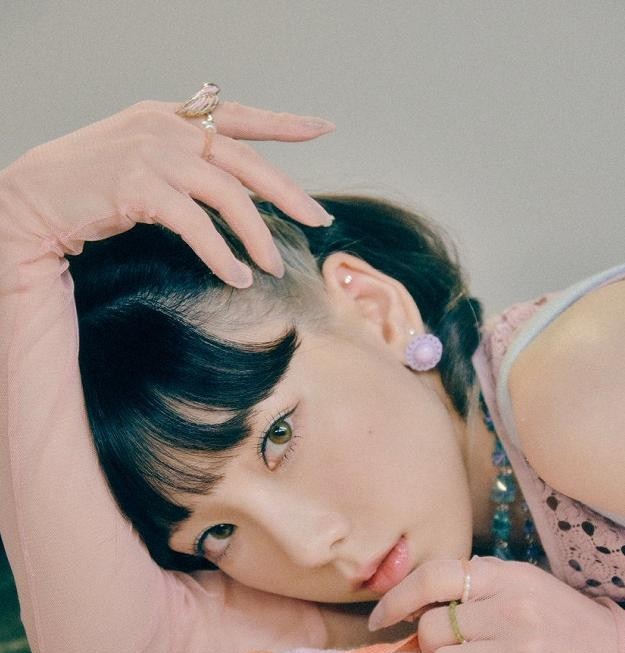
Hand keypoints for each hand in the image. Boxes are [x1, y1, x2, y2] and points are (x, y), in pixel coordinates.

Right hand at [0, 99, 334, 285]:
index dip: (284, 122)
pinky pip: (196, 225)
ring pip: (227, 195)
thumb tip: (229, 186)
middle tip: (317, 220)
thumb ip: (182, 161)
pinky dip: (220, 254)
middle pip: (245, 160)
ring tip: (272, 266)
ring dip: (256, 235)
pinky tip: (236, 276)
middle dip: (287, 193)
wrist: (34, 196)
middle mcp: (166, 127)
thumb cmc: (89, 184)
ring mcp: (153, 153)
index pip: (239, 115)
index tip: (323, 128)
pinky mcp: (139, 186)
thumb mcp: (141, 158)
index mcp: (171, 115)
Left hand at [368, 555, 618, 652]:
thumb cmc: (560, 618)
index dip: (397, 597)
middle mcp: (510, 610)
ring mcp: (519, 652)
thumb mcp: (522, 582)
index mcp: (505, 577)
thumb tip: (410, 602)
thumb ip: (472, 583)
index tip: (381, 618)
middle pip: (429, 630)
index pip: (433, 576)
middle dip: (430, 646)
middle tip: (452, 652)